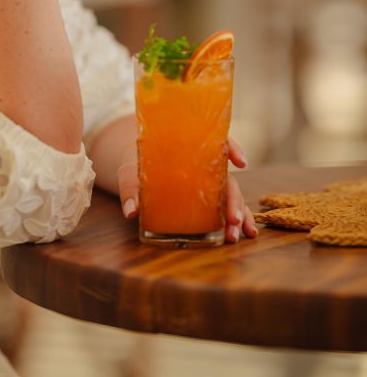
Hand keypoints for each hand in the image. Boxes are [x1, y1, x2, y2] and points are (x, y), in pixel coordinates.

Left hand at [116, 137, 257, 242]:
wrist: (135, 166)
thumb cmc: (135, 162)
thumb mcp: (130, 171)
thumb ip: (131, 188)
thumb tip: (131, 211)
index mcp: (189, 148)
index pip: (216, 142)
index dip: (230, 149)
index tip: (240, 162)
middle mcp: (205, 164)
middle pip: (226, 177)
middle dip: (233, 199)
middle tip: (232, 219)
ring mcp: (210, 181)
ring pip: (232, 193)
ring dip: (239, 213)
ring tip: (239, 234)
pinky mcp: (208, 197)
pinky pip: (227, 205)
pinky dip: (239, 217)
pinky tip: (246, 232)